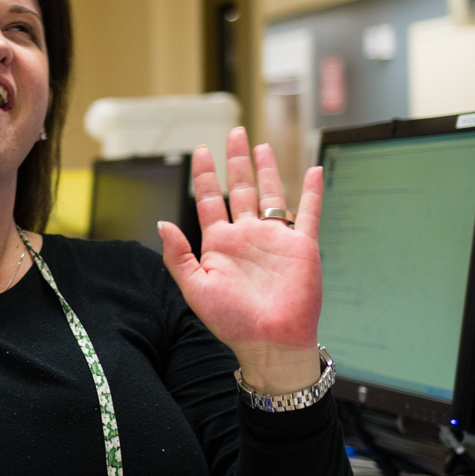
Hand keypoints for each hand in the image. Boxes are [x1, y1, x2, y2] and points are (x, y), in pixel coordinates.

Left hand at [157, 127, 324, 395]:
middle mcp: (247, 237)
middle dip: (236, 162)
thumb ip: (178, 256)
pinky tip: (311, 170)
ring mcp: (275, 239)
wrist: (270, 342)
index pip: (209, 201)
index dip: (204, 176)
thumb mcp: (195, 288)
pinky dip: (312, 191)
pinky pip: (308, 213)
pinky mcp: (302, 246)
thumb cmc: (232, 321)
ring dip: (266, 170)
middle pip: (241, 189)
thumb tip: (162, 224)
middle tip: (233, 133)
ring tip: (260, 146)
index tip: (200, 152)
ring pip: (271, 194)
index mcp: (220, 245)